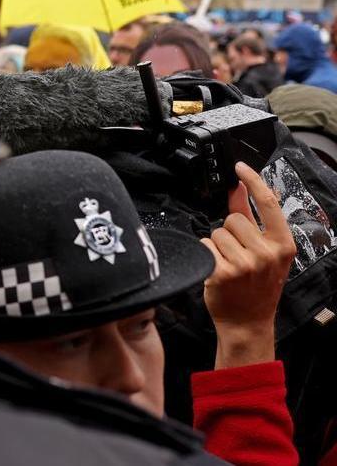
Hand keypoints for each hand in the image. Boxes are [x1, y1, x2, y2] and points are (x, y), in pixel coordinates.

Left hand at [200, 162, 295, 369]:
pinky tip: (216, 271)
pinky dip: (207, 255)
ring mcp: (244, 264)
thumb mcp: (265, 251)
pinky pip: (205, 246)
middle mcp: (266, 253)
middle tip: (237, 254)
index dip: (253, 180)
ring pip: (216, 233)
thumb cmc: (257, 284)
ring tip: (228, 264)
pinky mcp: (221, 272)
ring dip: (217, 246)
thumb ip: (251, 217)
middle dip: (230, 233)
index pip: (267, 203)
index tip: (240, 166)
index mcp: (283, 245)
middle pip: (233, 219)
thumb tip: (239, 187)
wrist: (247, 321)